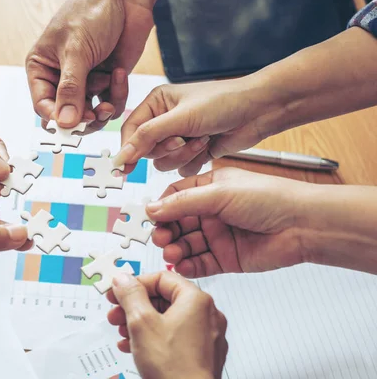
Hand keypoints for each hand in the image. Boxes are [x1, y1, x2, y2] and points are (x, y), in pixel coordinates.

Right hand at [26, 0, 163, 131]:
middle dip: (83, 115)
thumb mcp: (76, 51)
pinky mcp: (107, 82)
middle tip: (95, 113)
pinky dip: (117, 92)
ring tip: (108, 81)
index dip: (56, 118)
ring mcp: (86, 81)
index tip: (72, 125)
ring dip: (102, 104)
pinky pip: (111, 102)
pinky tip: (118, 71)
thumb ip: (70, 89)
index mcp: (42, 68)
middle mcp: (61, 78)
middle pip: (68, 115)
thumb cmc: (90, 12)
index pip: (43, 105)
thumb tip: (64, 122)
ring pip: (91, 114)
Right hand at [107, 271, 227, 378]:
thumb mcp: (141, 323)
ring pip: (168, 319)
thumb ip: (130, 295)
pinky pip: (176, 337)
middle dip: (135, 306)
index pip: (162, 278)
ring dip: (141, 323)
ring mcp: (207, 336)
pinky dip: (155, 338)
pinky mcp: (203, 355)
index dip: (136, 283)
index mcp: (196, 300)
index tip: (119, 291)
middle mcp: (207, 315)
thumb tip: (123, 279)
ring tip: (123, 333)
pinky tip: (135, 347)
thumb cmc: (174, 368)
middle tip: (116, 313)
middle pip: (164, 299)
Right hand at [114, 78, 282, 175]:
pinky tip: (209, 146)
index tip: (124, 168)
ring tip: (202, 140)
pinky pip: (182, 168)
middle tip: (183, 138)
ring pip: (164, 162)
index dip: (128, 149)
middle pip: (147, 149)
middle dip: (167, 148)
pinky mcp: (195, 150)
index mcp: (157, 103)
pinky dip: (195, 161)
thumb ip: (147, 137)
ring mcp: (180, 136)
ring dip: (183, 155)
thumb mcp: (180, 118)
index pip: (130, 130)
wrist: (259, 110)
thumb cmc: (223, 102)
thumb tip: (121, 155)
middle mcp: (166, 120)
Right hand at [145, 168, 310, 277]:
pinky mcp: (226, 258)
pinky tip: (183, 265)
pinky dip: (189, 265)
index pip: (175, 196)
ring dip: (176, 249)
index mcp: (210, 188)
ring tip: (173, 252)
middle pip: (177, 222)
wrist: (303, 225)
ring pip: (186, 244)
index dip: (161, 206)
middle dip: (166, 230)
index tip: (150, 216)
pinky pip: (200, 263)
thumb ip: (183, 202)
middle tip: (160, 238)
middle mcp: (212, 211)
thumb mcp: (220, 193)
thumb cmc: (271, 199)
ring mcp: (218, 235)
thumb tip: (153, 207)